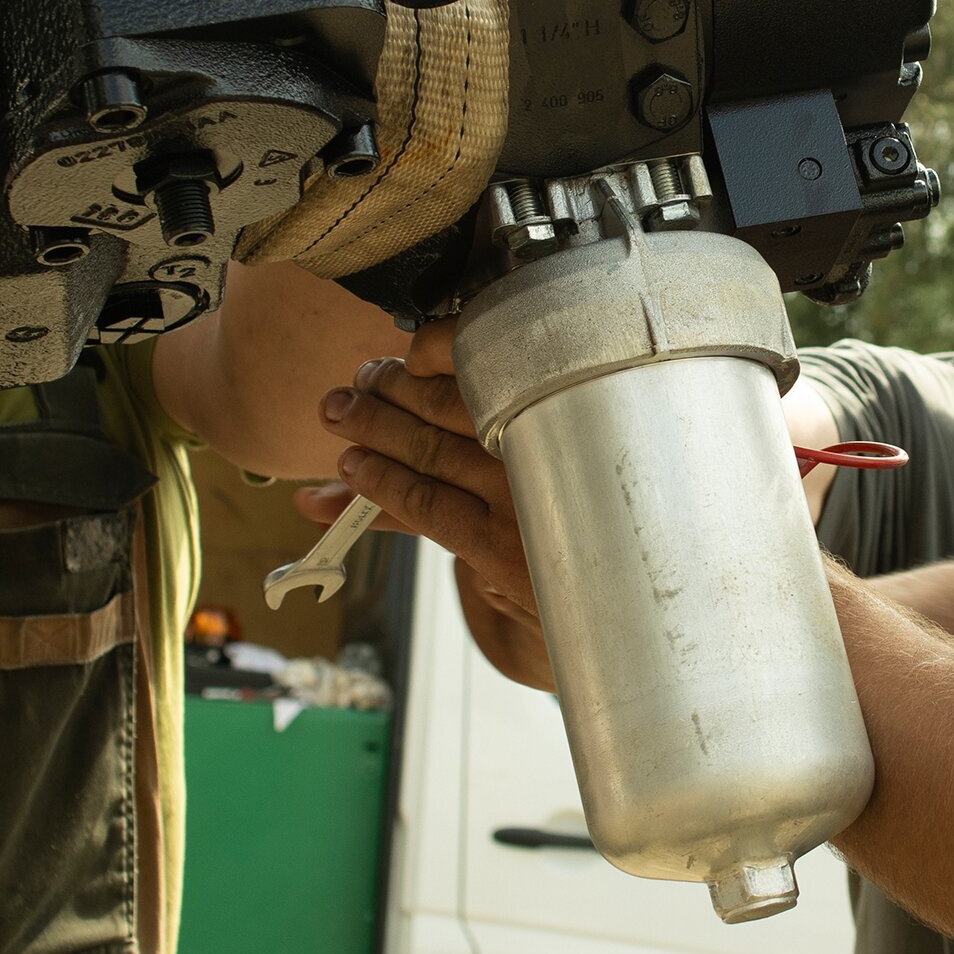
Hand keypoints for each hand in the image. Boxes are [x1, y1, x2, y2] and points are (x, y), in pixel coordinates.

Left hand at [300, 324, 555, 690]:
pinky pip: (424, 503)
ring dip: (371, 427)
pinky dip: (379, 485)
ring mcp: (521, 497)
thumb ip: (473, 446)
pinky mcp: (498, 547)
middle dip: (390, 389)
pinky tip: (353, 470)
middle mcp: (546, 446)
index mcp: (570, 407)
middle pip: (447, 403)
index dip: (437, 351)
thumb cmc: (568, 522)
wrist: (615, 602)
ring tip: (338, 411)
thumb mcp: (546, 473)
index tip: (409, 353)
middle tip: (359, 381)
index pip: (488, 364)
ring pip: (428, 449)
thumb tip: (398, 420)